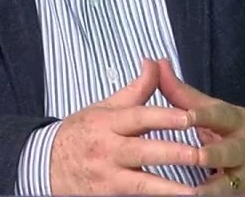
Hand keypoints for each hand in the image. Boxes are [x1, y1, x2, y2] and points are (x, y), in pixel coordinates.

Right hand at [50, 58, 201, 194]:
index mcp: (108, 123)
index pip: (139, 117)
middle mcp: (108, 150)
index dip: (164, 117)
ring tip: (195, 192)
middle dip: (172, 154)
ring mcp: (108, 176)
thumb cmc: (81, 132)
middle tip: (200, 154)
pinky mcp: (108, 196)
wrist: (45, 164)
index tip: (189, 117)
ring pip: (141, 183)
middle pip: (143, 151)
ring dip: (168, 189)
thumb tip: (154, 62)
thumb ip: (136, 89)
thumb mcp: (104, 108)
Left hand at [157, 59, 244, 194]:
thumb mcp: (216, 111)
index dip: (204, 116)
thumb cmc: (236, 131)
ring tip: (192, 194)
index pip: (221, 116)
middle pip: (230, 152)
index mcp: (236, 121)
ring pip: (231, 185)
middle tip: (194, 157)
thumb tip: (156, 63)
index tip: (186, 117)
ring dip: (212, 190)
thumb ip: (183, 94)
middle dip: (213, 155)